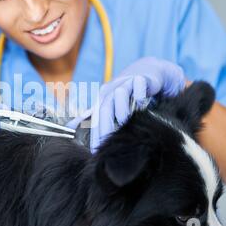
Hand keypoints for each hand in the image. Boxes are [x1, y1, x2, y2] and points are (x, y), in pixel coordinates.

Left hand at [67, 57, 184, 152]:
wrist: (147, 72)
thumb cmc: (129, 93)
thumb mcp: (114, 105)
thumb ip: (100, 119)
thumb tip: (77, 133)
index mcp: (103, 99)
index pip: (96, 118)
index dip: (95, 135)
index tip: (95, 153)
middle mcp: (112, 90)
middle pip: (104, 108)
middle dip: (104, 127)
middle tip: (106, 144)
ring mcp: (126, 83)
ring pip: (119, 94)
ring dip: (121, 109)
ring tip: (125, 122)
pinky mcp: (141, 78)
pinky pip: (138, 84)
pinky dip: (140, 94)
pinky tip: (143, 104)